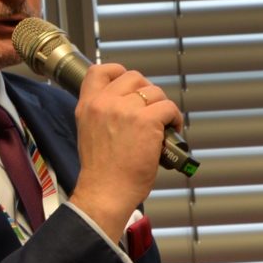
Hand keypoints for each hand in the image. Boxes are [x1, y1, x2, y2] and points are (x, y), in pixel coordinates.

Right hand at [67, 62, 184, 233]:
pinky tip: (171, 132)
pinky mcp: (147, 121)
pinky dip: (174, 118)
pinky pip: (169, 108)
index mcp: (87, 106)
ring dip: (162, 107)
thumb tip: (128, 105)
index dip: (118, 71)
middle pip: (134, 76)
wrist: (105, 192)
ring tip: (163, 125)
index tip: (129, 84)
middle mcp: (105, 103)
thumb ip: (102, 114)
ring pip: (155, 92)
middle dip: (146, 90)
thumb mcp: (88, 133)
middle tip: (151, 110)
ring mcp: (126, 110)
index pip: (99, 70)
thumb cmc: (101, 172)